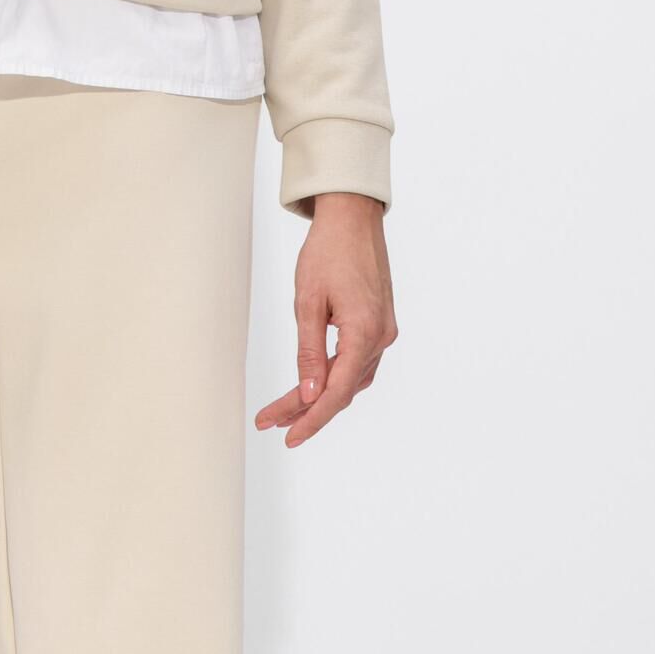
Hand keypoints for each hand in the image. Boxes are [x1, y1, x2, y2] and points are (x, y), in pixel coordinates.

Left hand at [255, 194, 397, 449]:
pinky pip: (357, 363)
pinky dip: (335, 378)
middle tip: (270, 423)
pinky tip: (313, 386)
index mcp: (364, 332)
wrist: (352, 217)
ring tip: (284, 411)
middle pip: (342, 389)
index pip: (336, 391)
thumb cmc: (327, 251)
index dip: (311, 418)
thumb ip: (309, 352)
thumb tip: (309, 394)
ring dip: (319, 396)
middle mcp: (381, 337)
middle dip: (306, 409)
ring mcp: (384, 332)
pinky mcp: (380, 324)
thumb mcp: (307, 302)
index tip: (287, 435)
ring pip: (350, 379)